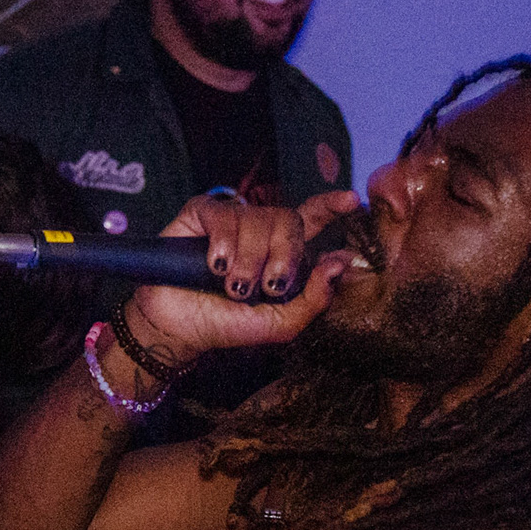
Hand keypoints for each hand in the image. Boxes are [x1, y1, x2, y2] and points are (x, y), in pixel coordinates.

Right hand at [121, 189, 363, 363]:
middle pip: (288, 218)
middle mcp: (259, 231)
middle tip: (268, 285)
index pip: (312, 218)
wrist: (179, 328)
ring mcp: (230, 220)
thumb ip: (314, 299)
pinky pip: (223, 213)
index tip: (351, 201)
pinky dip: (223, 241)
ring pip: (255, 217)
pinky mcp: (201, 214)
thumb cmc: (227, 326)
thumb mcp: (280, 324)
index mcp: (282, 253)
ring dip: (247, 259)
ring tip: (231, 285)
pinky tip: (214, 263)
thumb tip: (338, 262)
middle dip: (283, 254)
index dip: (331, 205)